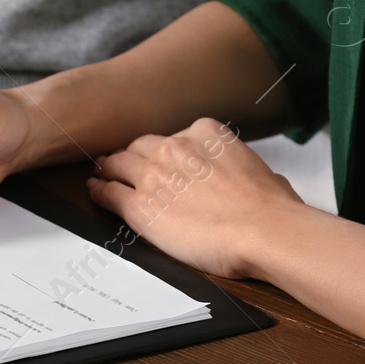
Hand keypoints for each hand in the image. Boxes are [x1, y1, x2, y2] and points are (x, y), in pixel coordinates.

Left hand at [86, 118, 308, 278]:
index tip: (159, 158)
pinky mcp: (139, 206)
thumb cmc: (271, 207)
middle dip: (132, 157)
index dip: (161, 150)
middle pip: (139, 147)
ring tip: (101, 173)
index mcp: (205, 132)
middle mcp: (175, 147)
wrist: (264, 231)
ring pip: (117, 165)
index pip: (171, 136)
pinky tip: (94, 190)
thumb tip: (247, 175)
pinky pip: (108, 192)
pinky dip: (98, 190)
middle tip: (123, 165)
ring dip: (109, 169)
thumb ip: (237, 164)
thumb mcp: (259, 167)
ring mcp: (153, 175)